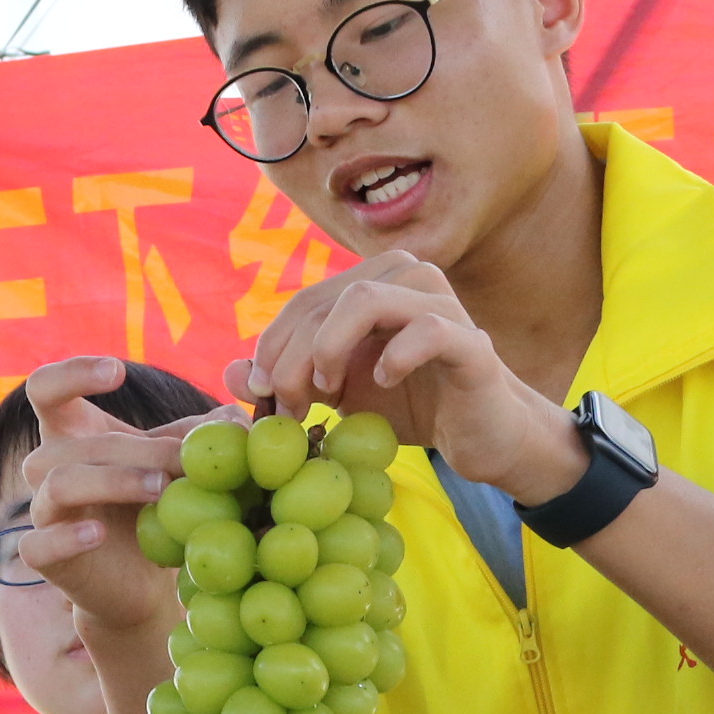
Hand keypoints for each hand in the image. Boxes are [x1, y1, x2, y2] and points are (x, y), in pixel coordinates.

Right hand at [14, 357, 189, 627]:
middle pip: (75, 444)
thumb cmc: (151, 509)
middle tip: (184, 461)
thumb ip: (197, 437)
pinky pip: (38, 544)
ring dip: (114, 481)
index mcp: (71, 433)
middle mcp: (47, 466)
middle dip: (137, 449)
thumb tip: (235, 418)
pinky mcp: (43, 557)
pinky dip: (67, 537)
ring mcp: (42, 511)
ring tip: (161, 489)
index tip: (117, 372)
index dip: (72, 374)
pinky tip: (98, 534)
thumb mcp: (171, 465)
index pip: (45, 389)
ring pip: (60, 483)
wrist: (139, 582)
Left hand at [236, 256, 584, 500]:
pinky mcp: (472, 342)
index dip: (272, 348)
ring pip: (364, 299)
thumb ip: (286, 380)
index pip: (303, 302)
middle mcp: (409, 277)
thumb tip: (230, 373)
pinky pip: (426, 330)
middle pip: (324, 302)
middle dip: (293, 360)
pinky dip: (394, 358)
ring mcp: (443, 304)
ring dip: (329, 350)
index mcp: (375, 282)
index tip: (263, 397)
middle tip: (290, 409)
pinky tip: (382, 385)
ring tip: (329, 393)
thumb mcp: (339, 395)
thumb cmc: (413, 407)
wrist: (483, 436)